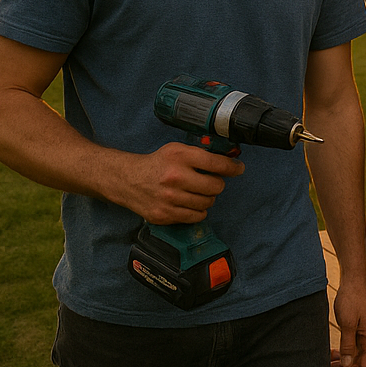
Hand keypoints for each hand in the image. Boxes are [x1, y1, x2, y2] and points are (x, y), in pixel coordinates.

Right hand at [114, 142, 244, 224]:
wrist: (127, 180)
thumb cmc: (157, 164)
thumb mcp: (177, 150)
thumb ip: (202, 154)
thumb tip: (230, 161)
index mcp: (179, 156)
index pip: (217, 164)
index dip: (233, 167)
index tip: (238, 168)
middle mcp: (175, 177)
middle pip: (216, 186)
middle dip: (216, 184)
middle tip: (209, 182)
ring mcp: (169, 198)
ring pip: (208, 203)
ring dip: (207, 198)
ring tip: (196, 192)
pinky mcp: (165, 214)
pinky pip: (196, 216)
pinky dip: (198, 211)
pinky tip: (189, 202)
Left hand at [330, 275, 365, 366]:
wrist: (354, 279)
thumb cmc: (351, 298)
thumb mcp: (347, 323)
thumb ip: (347, 345)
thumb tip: (346, 365)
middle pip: (360, 363)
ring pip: (355, 356)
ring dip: (342, 364)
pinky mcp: (360, 329)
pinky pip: (353, 347)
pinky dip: (343, 353)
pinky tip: (332, 354)